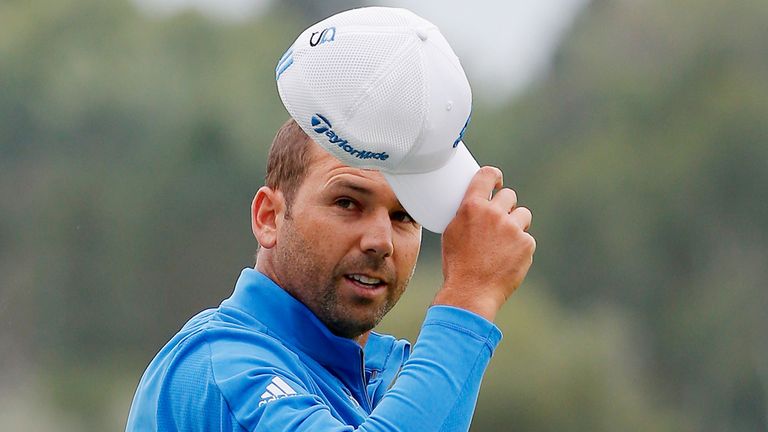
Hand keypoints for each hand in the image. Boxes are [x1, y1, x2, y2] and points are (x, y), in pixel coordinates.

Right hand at [433, 166, 535, 321]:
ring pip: (523, 215)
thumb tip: (474, 206)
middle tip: (500, 220)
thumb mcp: (451, 233)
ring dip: (516, 224)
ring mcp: (512, 228)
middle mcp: (494, 213)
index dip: (494, 176)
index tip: (497, 182)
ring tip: (505, 242)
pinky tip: (508, 259)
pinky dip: (520, 247)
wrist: (471, 292)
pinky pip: (527, 238)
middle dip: (506, 206)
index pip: (487, 175)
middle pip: (509, 195)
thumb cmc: (457, 265)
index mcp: (472, 207)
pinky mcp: (526, 244)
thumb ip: (465, 214)